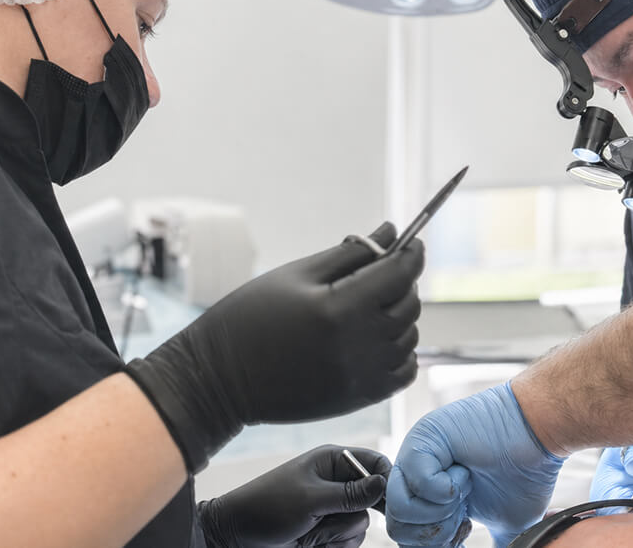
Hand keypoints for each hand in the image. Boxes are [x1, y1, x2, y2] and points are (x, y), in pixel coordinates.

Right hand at [126, 222, 423, 471]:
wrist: (221, 378)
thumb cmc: (252, 317)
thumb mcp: (298, 275)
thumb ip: (351, 253)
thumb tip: (391, 231)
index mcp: (339, 308)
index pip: (399, 273)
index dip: (411, 253)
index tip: (411, 242)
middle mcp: (357, 346)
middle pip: (408, 304)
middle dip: (402, 282)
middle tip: (380, 272)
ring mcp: (361, 376)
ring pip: (409, 336)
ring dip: (400, 316)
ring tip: (369, 306)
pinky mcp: (359, 399)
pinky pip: (404, 371)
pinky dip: (401, 351)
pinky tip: (377, 339)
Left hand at [199, 445, 388, 547]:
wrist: (236, 537)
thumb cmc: (268, 507)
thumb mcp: (310, 499)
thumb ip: (349, 494)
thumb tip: (384, 483)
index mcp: (333, 461)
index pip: (374, 463)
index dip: (388, 479)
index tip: (396, 500)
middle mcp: (337, 483)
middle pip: (373, 498)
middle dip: (359, 514)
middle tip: (349, 523)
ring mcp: (332, 509)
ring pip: (361, 524)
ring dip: (340, 535)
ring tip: (312, 534)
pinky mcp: (326, 531)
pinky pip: (349, 541)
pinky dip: (335, 546)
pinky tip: (312, 544)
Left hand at [386, 383, 565, 546]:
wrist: (537, 434)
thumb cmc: (524, 473)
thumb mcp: (503, 522)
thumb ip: (490, 544)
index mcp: (427, 495)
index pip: (407, 535)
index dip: (436, 544)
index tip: (466, 530)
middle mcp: (414, 475)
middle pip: (397, 527)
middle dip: (436, 532)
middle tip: (464, 515)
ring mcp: (415, 456)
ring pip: (400, 508)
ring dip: (440, 511)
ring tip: (465, 491)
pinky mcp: (422, 440)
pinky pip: (419, 482)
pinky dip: (448, 489)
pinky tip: (465, 473)